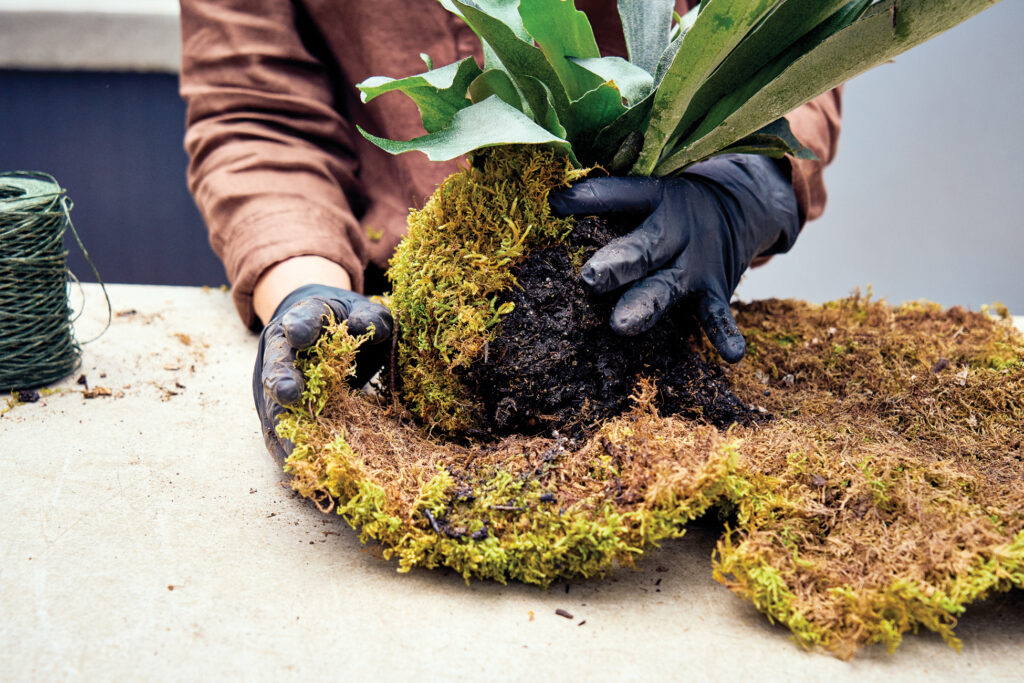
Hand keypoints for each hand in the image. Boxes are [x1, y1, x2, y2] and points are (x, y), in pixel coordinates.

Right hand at [253, 284, 392, 459]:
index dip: (301, 326)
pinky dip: (286, 450)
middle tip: (289, 393)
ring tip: (293, 448)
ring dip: (281, 426)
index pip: (301, 319)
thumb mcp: (362, 313)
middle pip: (275, 366)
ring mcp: (272, 381)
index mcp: (303, 319)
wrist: (317, 331)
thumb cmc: (345, 323)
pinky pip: (277, 432)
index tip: (300, 334)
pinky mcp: (274, 409)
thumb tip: (367, 327)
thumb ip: (371, 318)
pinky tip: (300, 469)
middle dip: (281, 379)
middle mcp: (280, 350)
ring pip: (272, 405)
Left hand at [549, 154, 799, 362]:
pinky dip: (725, 334)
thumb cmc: (671, 204)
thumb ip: (609, 199)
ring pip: (667, 287)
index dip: (589, 198)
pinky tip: (732, 354)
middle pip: (642, 248)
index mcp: (655, 198)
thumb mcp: (649, 190)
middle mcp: (676, 231)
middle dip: (616, 265)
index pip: (620, 196)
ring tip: (621, 326)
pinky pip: (718, 315)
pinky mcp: (715, 290)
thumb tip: (549, 200)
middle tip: (589, 280)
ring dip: (645, 306)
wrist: (740, 205)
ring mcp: (695, 264)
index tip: (556, 204)